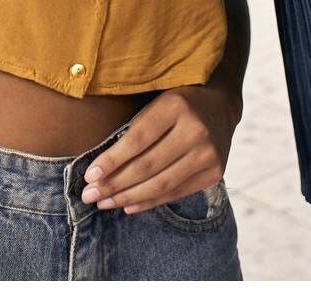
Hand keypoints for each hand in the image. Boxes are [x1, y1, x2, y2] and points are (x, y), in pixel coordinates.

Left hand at [78, 83, 238, 213]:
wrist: (220, 105)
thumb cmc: (177, 104)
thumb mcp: (155, 104)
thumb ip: (134, 131)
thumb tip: (100, 168)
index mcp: (176, 106)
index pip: (138, 140)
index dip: (112, 160)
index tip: (90, 176)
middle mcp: (196, 130)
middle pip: (148, 166)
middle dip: (115, 184)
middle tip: (90, 195)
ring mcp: (208, 153)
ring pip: (161, 184)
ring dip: (128, 197)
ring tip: (105, 203)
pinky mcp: (215, 172)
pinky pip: (176, 193)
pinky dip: (150, 202)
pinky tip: (129, 206)